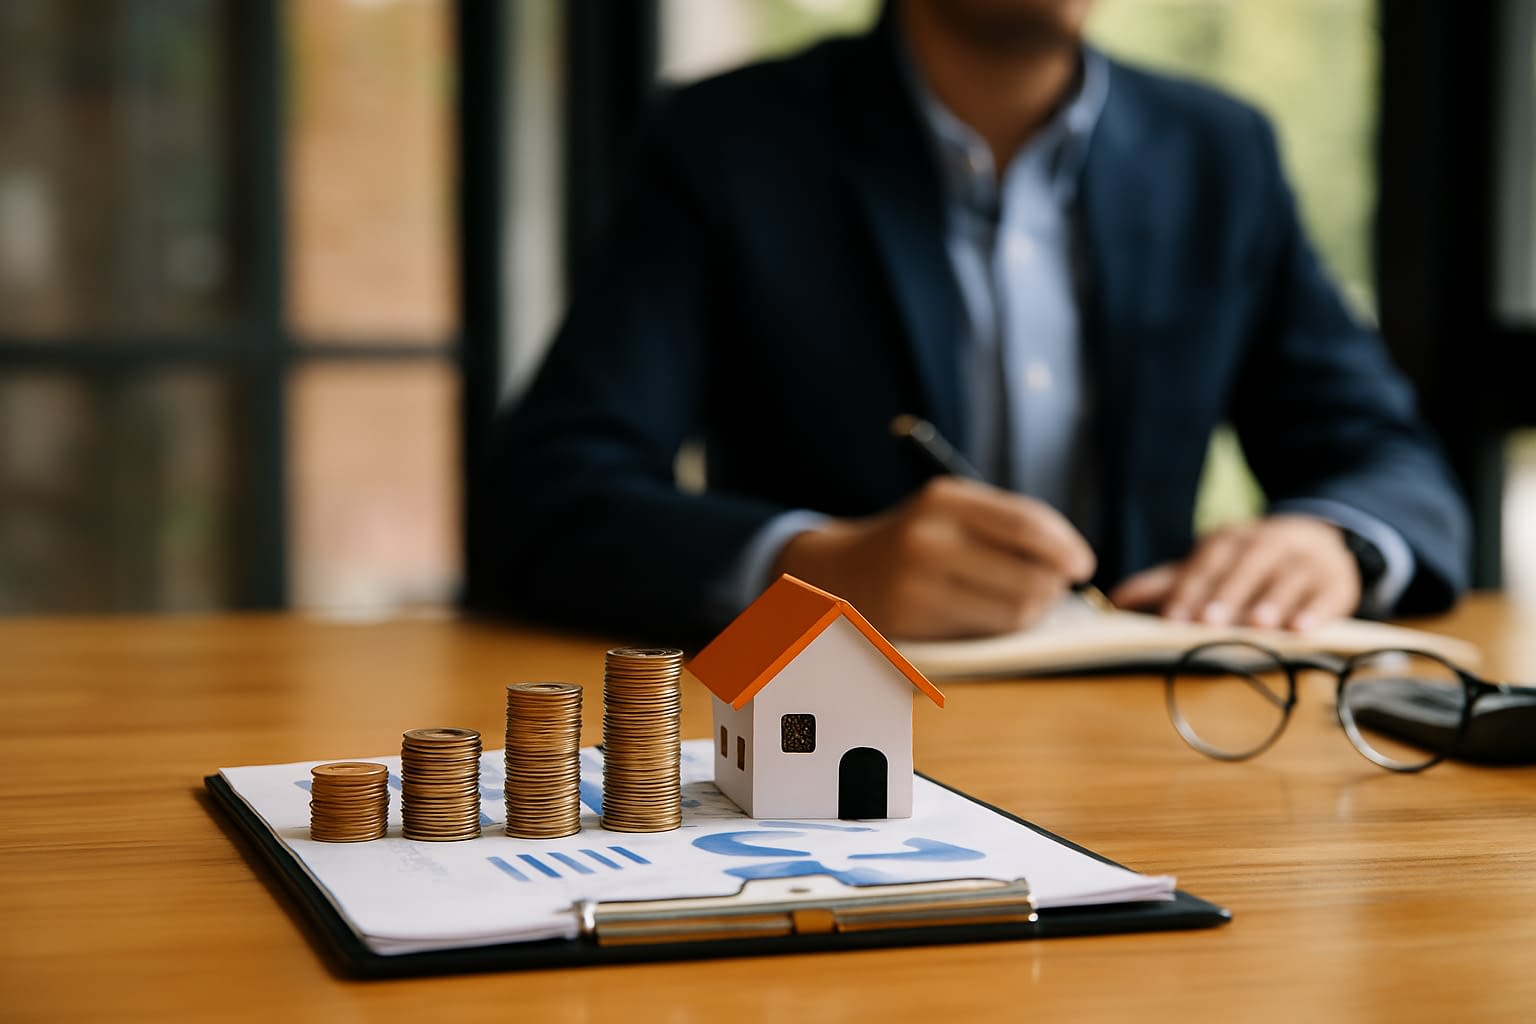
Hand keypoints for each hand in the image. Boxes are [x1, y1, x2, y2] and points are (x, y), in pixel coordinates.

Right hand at [770, 476, 1095, 639]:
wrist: (836, 572)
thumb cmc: (910, 542)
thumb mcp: (946, 512)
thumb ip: (1003, 525)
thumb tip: (1070, 562)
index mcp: (943, 499)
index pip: (1026, 525)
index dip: (1065, 547)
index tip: (1082, 564)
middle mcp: (928, 537)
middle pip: (1029, 574)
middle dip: (1053, 587)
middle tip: (1056, 591)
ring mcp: (918, 582)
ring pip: (1013, 610)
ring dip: (1033, 613)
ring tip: (1028, 605)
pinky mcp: (913, 621)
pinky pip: (984, 633)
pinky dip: (1002, 630)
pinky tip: (995, 619)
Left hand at [1108, 514, 1360, 630]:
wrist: (1318, 538)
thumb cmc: (1248, 563)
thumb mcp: (1209, 566)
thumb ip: (1166, 583)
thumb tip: (1115, 601)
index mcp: (1229, 541)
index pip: (1206, 562)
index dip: (1190, 588)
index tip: (1173, 617)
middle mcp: (1267, 544)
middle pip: (1245, 567)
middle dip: (1226, 594)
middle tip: (1208, 622)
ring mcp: (1304, 560)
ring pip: (1287, 578)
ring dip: (1272, 601)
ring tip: (1257, 626)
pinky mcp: (1336, 580)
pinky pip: (1328, 594)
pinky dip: (1316, 611)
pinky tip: (1303, 629)